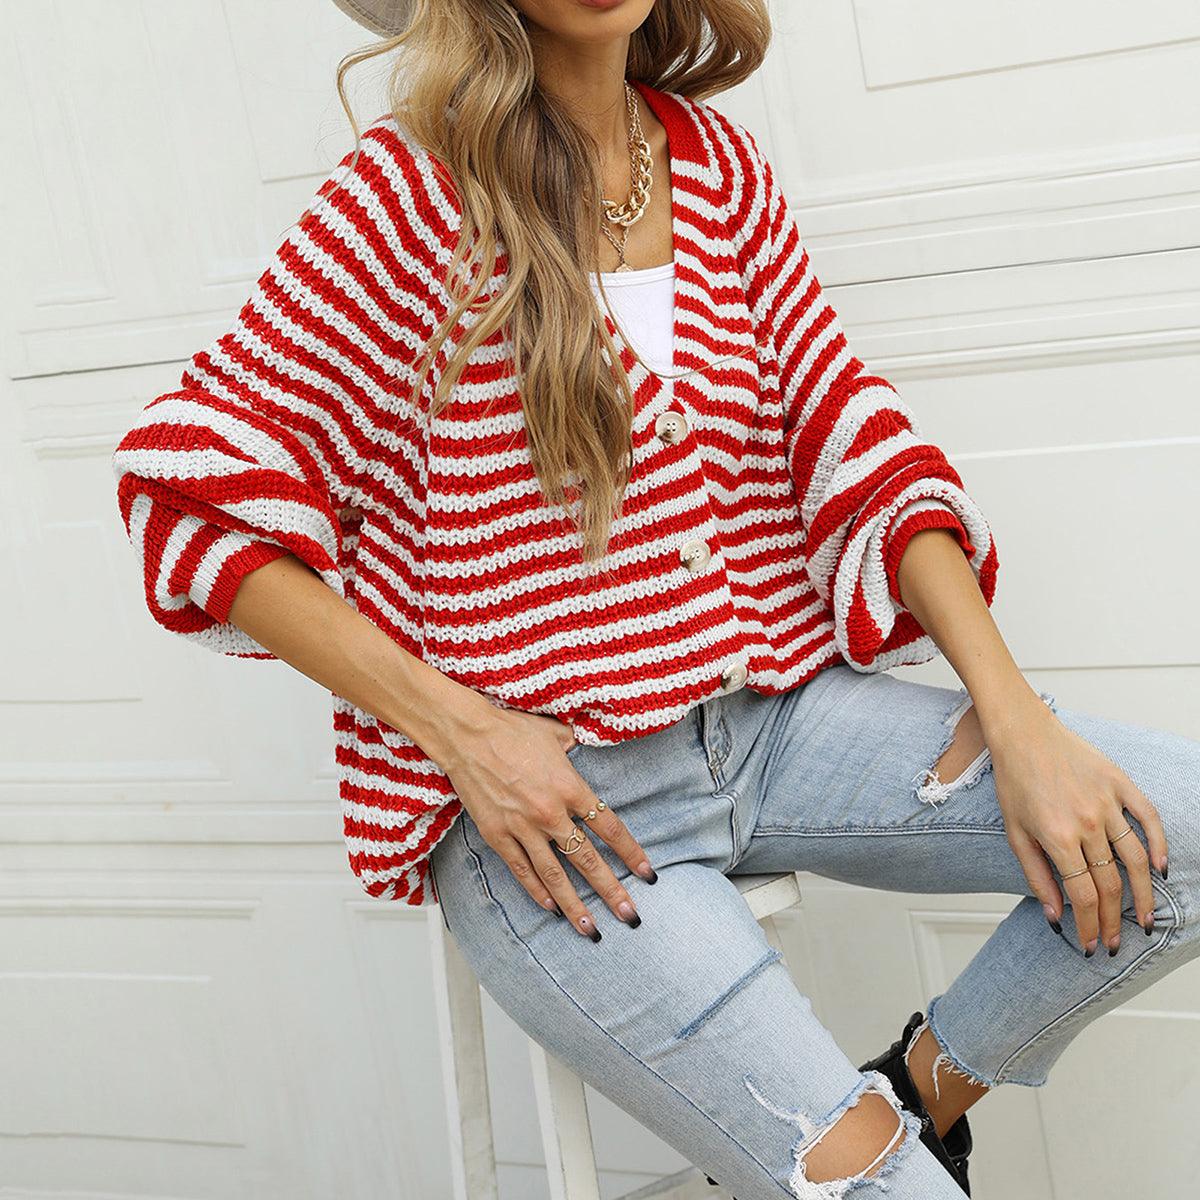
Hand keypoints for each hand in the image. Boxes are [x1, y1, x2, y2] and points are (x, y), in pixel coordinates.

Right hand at [438, 707, 655, 939]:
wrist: (467, 735)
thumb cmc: (512, 729)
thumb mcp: (555, 734)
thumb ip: (574, 748)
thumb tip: (582, 747)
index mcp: (571, 787)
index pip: (609, 828)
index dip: (631, 853)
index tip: (647, 874)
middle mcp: (551, 813)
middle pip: (587, 860)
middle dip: (611, 891)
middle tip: (630, 916)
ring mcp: (522, 828)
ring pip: (554, 875)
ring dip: (574, 905)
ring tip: (591, 930)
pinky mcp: (497, 835)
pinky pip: (521, 870)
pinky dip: (537, 891)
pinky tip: (551, 908)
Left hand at [985, 695, 1168, 955]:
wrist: (1023, 733)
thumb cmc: (1014, 781)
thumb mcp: (1014, 831)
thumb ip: (1036, 875)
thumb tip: (1054, 916)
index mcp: (1057, 837)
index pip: (1083, 896)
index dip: (1090, 925)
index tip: (1092, 944)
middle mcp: (1087, 823)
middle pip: (1110, 884)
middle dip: (1114, 920)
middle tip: (1117, 942)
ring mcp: (1107, 802)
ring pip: (1135, 859)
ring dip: (1142, 895)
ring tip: (1143, 919)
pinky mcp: (1119, 783)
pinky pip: (1148, 817)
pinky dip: (1159, 844)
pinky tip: (1159, 869)